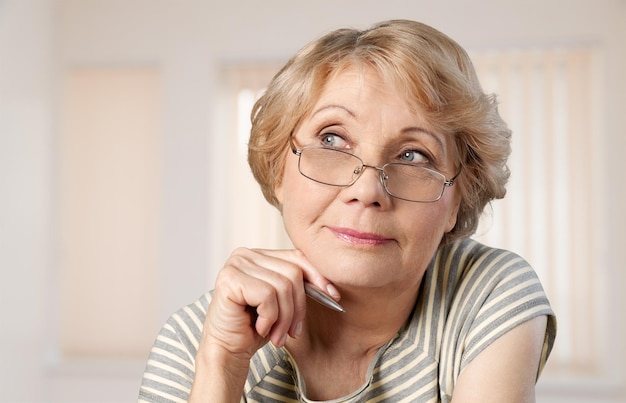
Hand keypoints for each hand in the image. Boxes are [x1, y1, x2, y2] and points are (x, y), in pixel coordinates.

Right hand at [201, 247, 337, 357]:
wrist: (228, 351)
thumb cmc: (255, 327)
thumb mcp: (283, 302)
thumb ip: (298, 286)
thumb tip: (331, 287)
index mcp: (259, 255)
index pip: (296, 257)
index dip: (318, 276)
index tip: (333, 296)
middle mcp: (245, 254)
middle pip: (293, 272)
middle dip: (298, 308)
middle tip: (292, 332)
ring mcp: (236, 265)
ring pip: (283, 286)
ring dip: (284, 318)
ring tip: (276, 334)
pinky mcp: (230, 279)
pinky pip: (267, 296)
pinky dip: (269, 318)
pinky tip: (259, 327)